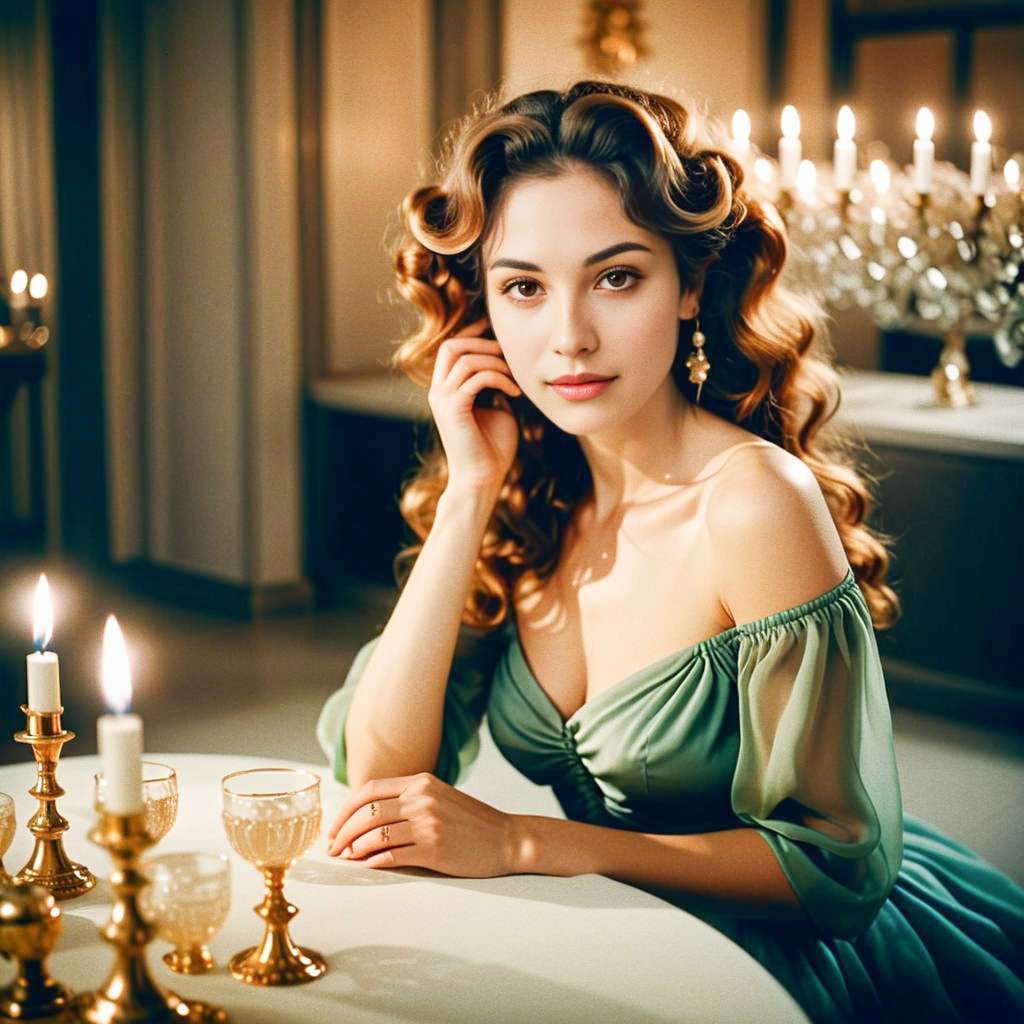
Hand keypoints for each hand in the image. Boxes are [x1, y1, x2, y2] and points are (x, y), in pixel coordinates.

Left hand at [325, 772, 519, 876]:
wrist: (507, 838)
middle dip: (342, 833)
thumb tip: (364, 816)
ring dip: (354, 849)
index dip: (345, 810)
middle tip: (333, 849)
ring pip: (374, 835)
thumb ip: (407, 799)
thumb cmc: (471, 822)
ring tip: (347, 859)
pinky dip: (373, 862)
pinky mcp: (434, 848)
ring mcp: (428, 823)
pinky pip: (391, 855)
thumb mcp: (439, 796)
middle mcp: (422, 798)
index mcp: (421, 782)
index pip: (369, 790)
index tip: (334, 827)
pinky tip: (368, 866)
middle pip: (366, 813)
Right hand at [428, 319, 521, 493]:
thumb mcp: (497, 408)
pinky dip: (499, 379)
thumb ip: (495, 385)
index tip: (500, 337)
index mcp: (445, 390)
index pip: (451, 348)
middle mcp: (439, 392)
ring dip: (496, 363)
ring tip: (516, 378)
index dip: (474, 336)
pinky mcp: (453, 409)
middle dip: (482, 342)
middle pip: (451, 345)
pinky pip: (476, 377)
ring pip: (465, 359)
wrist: (482, 479)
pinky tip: (515, 393)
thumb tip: (506, 365)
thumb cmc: (492, 448)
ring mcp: (443, 400)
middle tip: (508, 352)